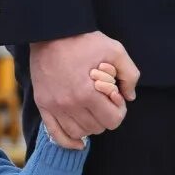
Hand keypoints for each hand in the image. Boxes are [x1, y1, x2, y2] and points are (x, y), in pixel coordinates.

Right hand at [28, 32, 138, 146]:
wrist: (50, 32)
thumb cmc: (84, 41)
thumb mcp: (115, 50)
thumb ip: (130, 74)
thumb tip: (130, 96)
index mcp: (88, 93)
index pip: (112, 120)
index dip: (119, 110)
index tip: (115, 97)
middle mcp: (69, 104)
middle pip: (97, 128)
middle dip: (105, 116)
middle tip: (104, 100)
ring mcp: (54, 107)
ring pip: (79, 133)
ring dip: (90, 125)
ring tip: (91, 109)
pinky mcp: (43, 105)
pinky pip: (56, 135)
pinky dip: (69, 141)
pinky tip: (79, 142)